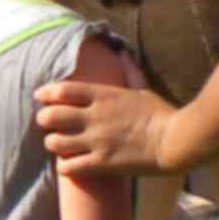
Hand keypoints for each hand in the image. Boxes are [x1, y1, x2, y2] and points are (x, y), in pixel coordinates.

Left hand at [37, 79, 173, 176]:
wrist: (177, 141)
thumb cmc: (162, 113)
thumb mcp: (143, 88)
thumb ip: (128, 72)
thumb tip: (122, 52)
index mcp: (105, 96)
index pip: (63, 90)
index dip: (46, 93)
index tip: (40, 96)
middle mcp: (96, 117)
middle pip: (50, 117)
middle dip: (44, 119)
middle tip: (48, 123)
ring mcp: (96, 141)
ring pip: (54, 143)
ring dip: (53, 143)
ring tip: (60, 143)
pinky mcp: (101, 163)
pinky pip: (67, 166)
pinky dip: (64, 165)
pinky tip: (71, 163)